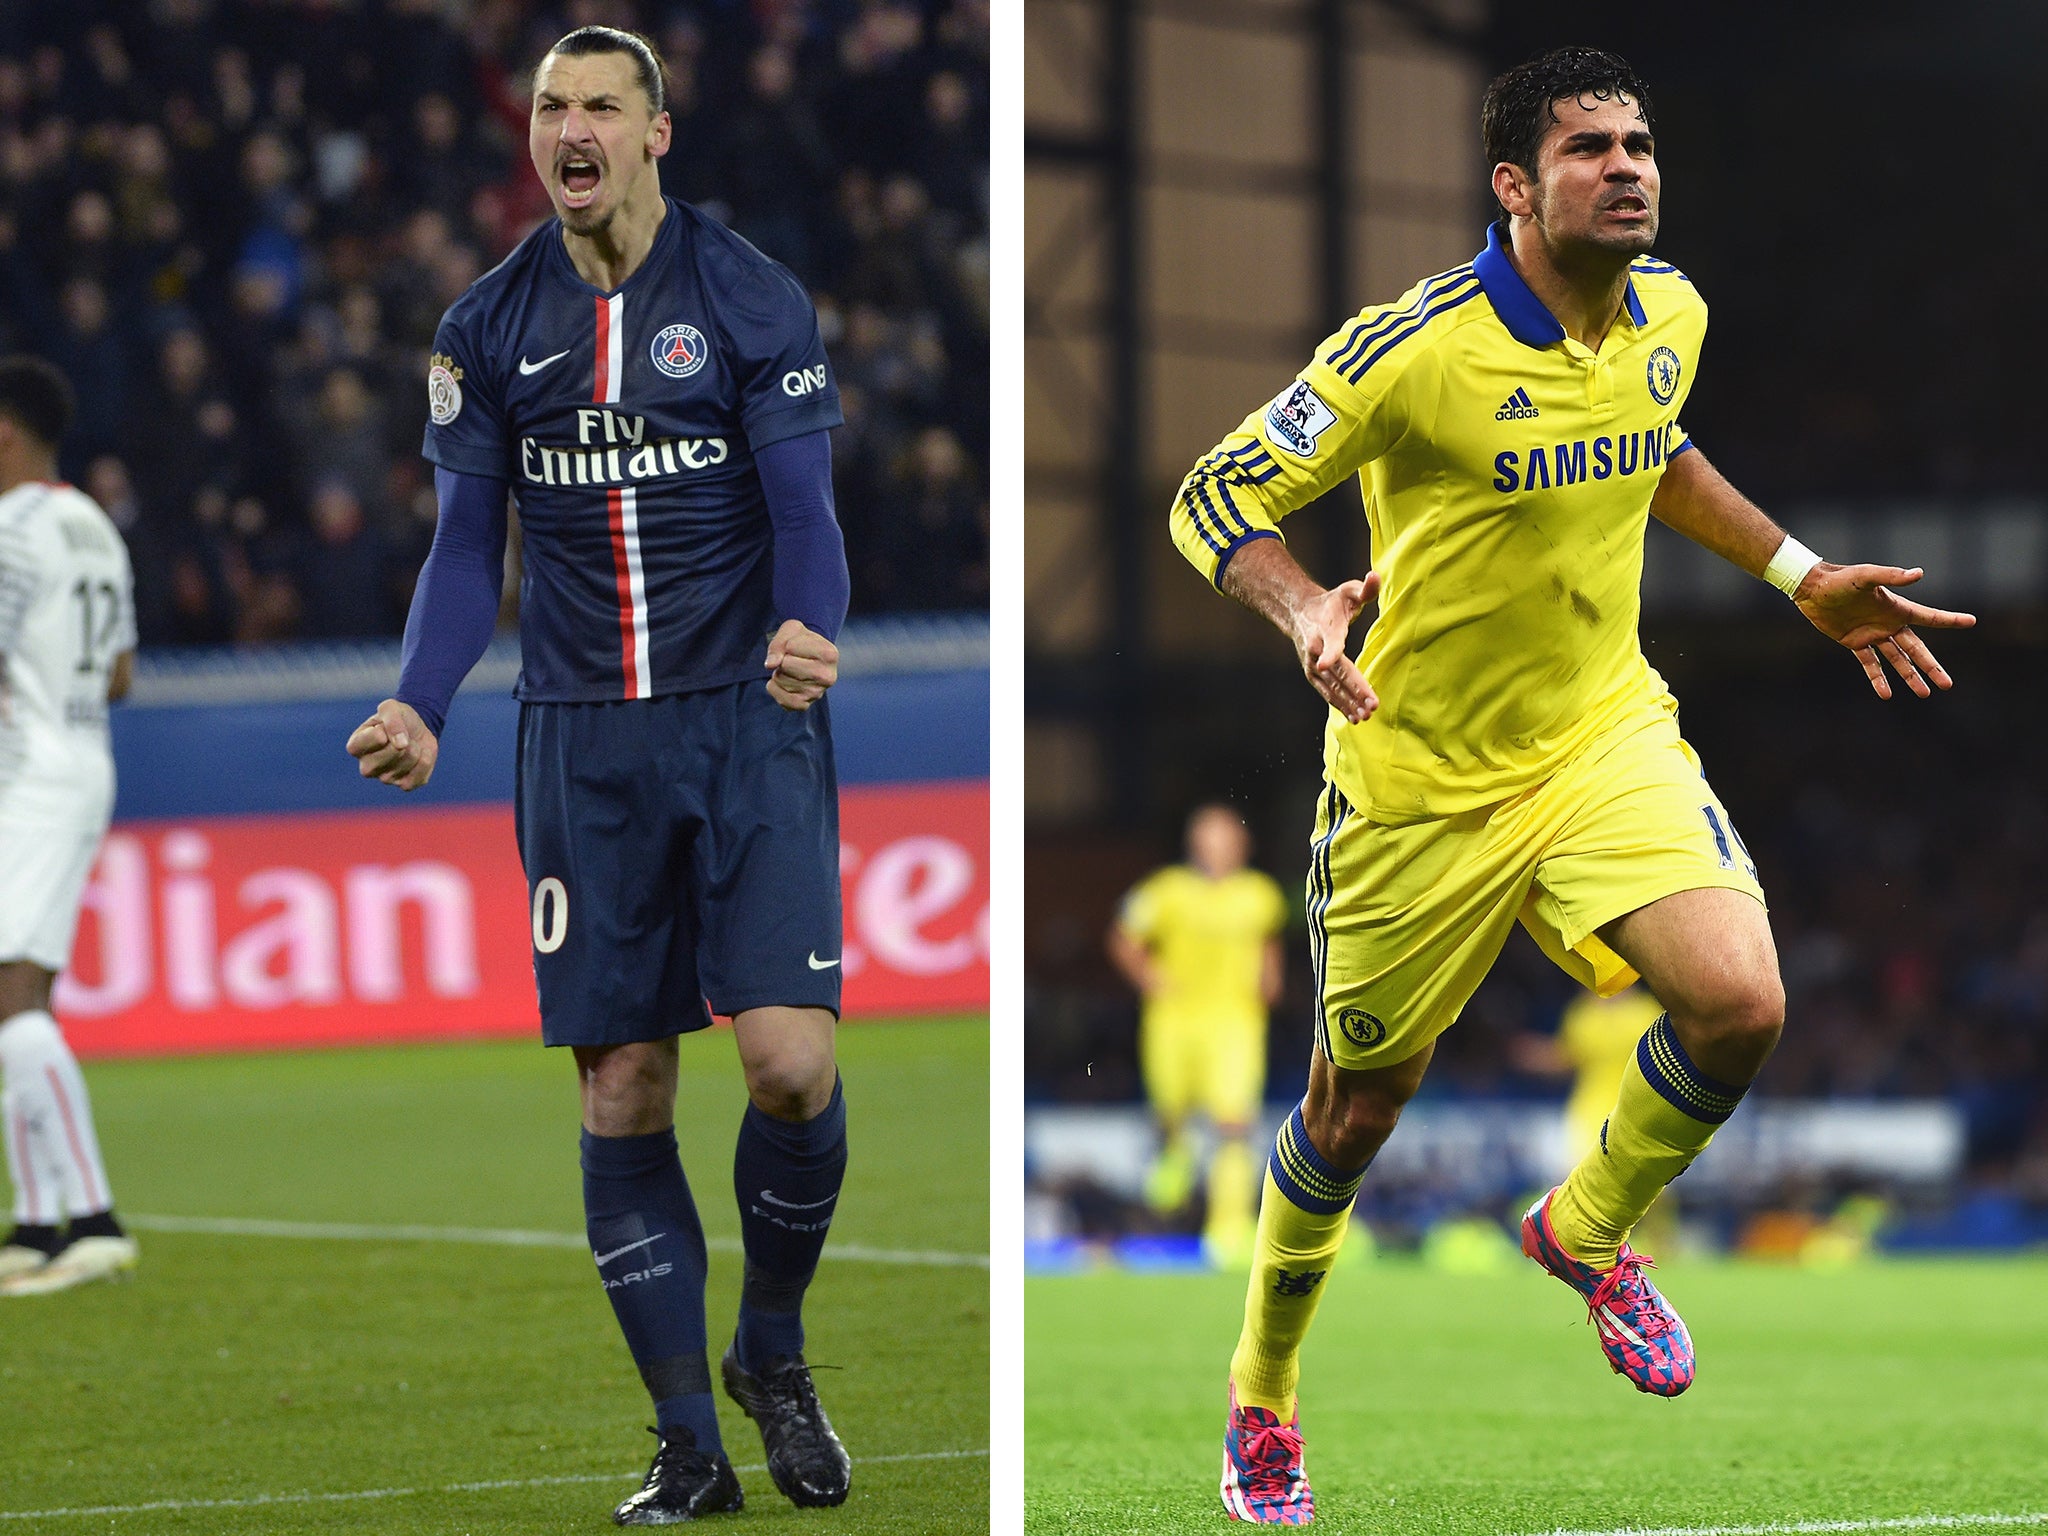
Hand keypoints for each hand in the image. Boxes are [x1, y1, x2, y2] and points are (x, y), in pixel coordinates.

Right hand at [347, 699, 438, 790]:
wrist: (416, 729)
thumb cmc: (397, 718)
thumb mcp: (391, 707)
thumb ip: (392, 719)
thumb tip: (401, 744)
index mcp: (356, 746)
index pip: (375, 738)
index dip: (387, 728)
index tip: (385, 727)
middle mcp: (366, 767)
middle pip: (395, 751)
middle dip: (404, 738)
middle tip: (400, 736)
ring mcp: (385, 779)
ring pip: (410, 760)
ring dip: (416, 747)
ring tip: (409, 744)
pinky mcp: (404, 785)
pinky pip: (420, 774)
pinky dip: (426, 759)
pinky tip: (418, 756)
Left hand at [765, 619, 837, 710]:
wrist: (809, 657)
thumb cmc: (801, 641)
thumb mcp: (791, 630)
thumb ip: (778, 643)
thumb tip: (770, 665)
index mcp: (829, 654)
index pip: (791, 647)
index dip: (788, 644)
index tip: (799, 646)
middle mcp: (828, 677)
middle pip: (785, 665)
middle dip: (783, 660)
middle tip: (794, 659)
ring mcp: (817, 693)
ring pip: (780, 680)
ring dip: (779, 673)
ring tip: (792, 670)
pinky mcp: (804, 705)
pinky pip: (781, 699)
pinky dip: (775, 689)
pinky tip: (783, 683)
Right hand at [1288, 572, 1381, 722]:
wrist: (1299, 614)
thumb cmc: (1330, 603)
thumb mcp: (1347, 591)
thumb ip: (1364, 588)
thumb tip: (1376, 576)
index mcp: (1326, 628)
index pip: (1330, 642)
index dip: (1329, 653)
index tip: (1325, 663)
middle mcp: (1316, 649)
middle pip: (1336, 671)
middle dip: (1353, 689)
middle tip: (1372, 705)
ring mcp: (1312, 665)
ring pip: (1332, 686)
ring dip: (1349, 703)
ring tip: (1366, 716)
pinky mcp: (1313, 675)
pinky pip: (1328, 692)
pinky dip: (1341, 705)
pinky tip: (1356, 717)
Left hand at [1793, 563, 1976, 699]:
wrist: (1812, 588)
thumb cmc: (1840, 579)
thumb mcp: (1866, 576)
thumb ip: (1892, 577)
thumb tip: (1919, 574)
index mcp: (1896, 608)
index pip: (1929, 617)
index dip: (1950, 620)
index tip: (1971, 621)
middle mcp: (1888, 623)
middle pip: (1916, 649)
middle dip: (1931, 666)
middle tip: (1948, 685)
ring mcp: (1872, 634)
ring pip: (1897, 660)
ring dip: (1910, 676)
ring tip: (1925, 693)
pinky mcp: (1854, 642)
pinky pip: (1870, 664)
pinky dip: (1877, 678)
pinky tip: (1886, 694)